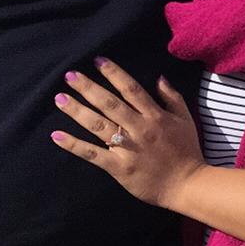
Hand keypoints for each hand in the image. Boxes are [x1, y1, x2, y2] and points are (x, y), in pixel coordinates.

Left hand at [53, 57, 207, 210]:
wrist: (187, 185)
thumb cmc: (187, 151)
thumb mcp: (186, 120)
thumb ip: (172, 98)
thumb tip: (159, 77)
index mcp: (156, 116)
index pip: (132, 90)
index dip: (114, 74)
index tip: (98, 61)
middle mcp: (140, 129)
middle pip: (110, 104)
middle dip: (89, 88)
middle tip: (70, 75)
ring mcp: (128, 148)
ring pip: (98, 126)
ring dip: (77, 111)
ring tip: (60, 98)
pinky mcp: (119, 167)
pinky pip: (93, 154)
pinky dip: (74, 145)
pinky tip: (57, 136)